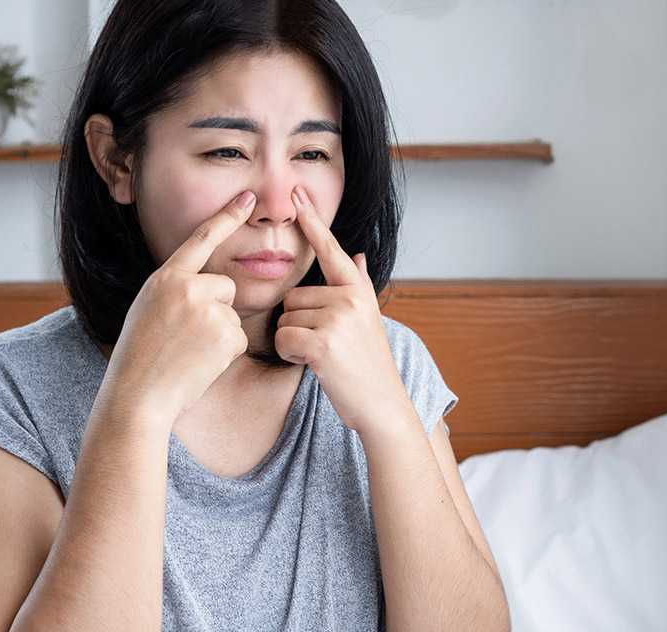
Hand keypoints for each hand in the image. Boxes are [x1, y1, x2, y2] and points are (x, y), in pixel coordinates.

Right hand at [104, 191, 254, 424]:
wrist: (137, 394)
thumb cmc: (140, 357)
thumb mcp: (148, 309)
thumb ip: (176, 291)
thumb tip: (208, 288)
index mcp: (165, 278)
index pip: (200, 239)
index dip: (226, 217)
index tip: (247, 198)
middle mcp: (187, 287)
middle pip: (225, 286)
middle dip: (217, 308)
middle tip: (188, 336)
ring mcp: (208, 310)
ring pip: (232, 315)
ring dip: (219, 334)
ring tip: (189, 352)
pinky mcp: (225, 335)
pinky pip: (238, 338)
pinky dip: (224, 353)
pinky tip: (200, 363)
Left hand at [275, 185, 410, 433]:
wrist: (383, 404)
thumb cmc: (369, 366)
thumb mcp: (369, 320)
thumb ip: (359, 286)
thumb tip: (359, 256)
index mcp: (359, 289)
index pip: (330, 248)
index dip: (312, 220)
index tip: (296, 192)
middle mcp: (350, 297)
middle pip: (294, 296)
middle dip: (299, 323)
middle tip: (326, 346)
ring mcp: (338, 318)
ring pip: (286, 317)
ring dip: (294, 341)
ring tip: (323, 356)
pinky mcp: (323, 341)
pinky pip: (283, 337)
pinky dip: (290, 354)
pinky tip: (312, 364)